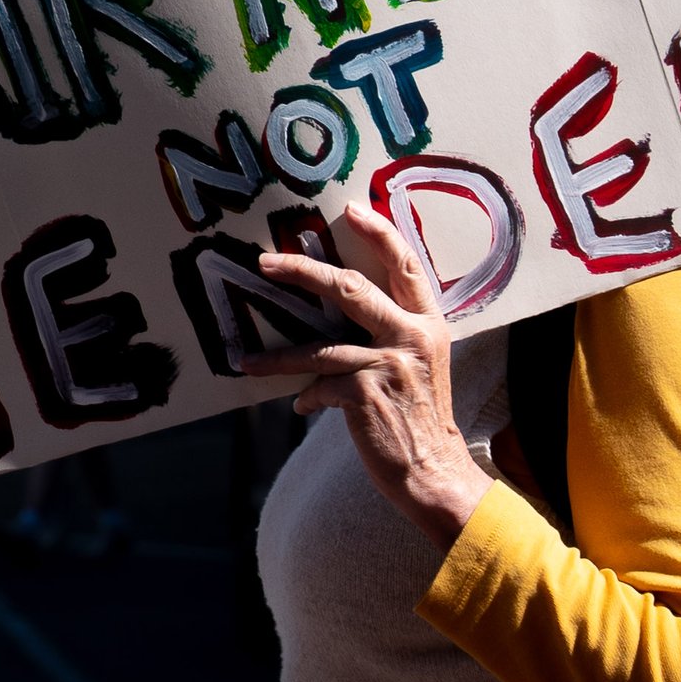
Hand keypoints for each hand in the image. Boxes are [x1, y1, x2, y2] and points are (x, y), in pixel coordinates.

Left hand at [245, 201, 490, 553]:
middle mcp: (412, 336)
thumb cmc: (421, 420)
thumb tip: (339, 325)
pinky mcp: (365, 394)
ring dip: (277, 355)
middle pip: (351, 288)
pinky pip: (319, 386)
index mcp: (428, 324)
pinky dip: (306, 396)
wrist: (435, 471)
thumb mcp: (419, 368)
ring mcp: (389, 363)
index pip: (406, 264)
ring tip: (246, 359)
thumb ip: (391, 338)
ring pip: (319, 346)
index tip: (352, 210)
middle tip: (266, 262)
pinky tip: (302, 406)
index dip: (379, 233)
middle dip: (303, 272)